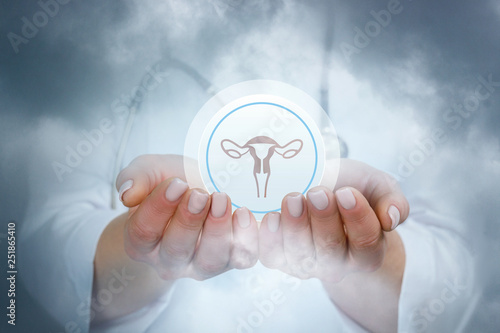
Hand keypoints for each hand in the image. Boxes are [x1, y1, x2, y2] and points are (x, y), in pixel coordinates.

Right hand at [116, 155, 258, 280]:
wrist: (203, 187)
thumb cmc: (174, 181)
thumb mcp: (152, 171)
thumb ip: (137, 177)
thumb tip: (128, 193)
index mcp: (144, 241)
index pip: (143, 233)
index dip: (158, 208)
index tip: (176, 183)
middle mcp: (172, 260)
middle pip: (176, 251)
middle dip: (188, 221)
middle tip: (199, 194)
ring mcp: (205, 262)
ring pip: (212, 260)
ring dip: (219, 231)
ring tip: (222, 200)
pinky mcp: (235, 258)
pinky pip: (247, 257)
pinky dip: (259, 241)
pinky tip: (266, 217)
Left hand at [258, 158, 409, 281]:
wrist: (321, 188)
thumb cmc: (350, 186)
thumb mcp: (377, 186)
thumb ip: (392, 199)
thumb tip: (391, 218)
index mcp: (366, 251)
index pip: (366, 243)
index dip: (358, 219)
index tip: (347, 192)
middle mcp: (336, 265)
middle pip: (330, 251)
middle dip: (323, 221)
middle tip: (317, 192)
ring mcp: (304, 264)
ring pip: (298, 256)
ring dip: (294, 228)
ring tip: (292, 198)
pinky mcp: (278, 257)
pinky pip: (267, 255)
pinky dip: (259, 238)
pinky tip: (257, 214)